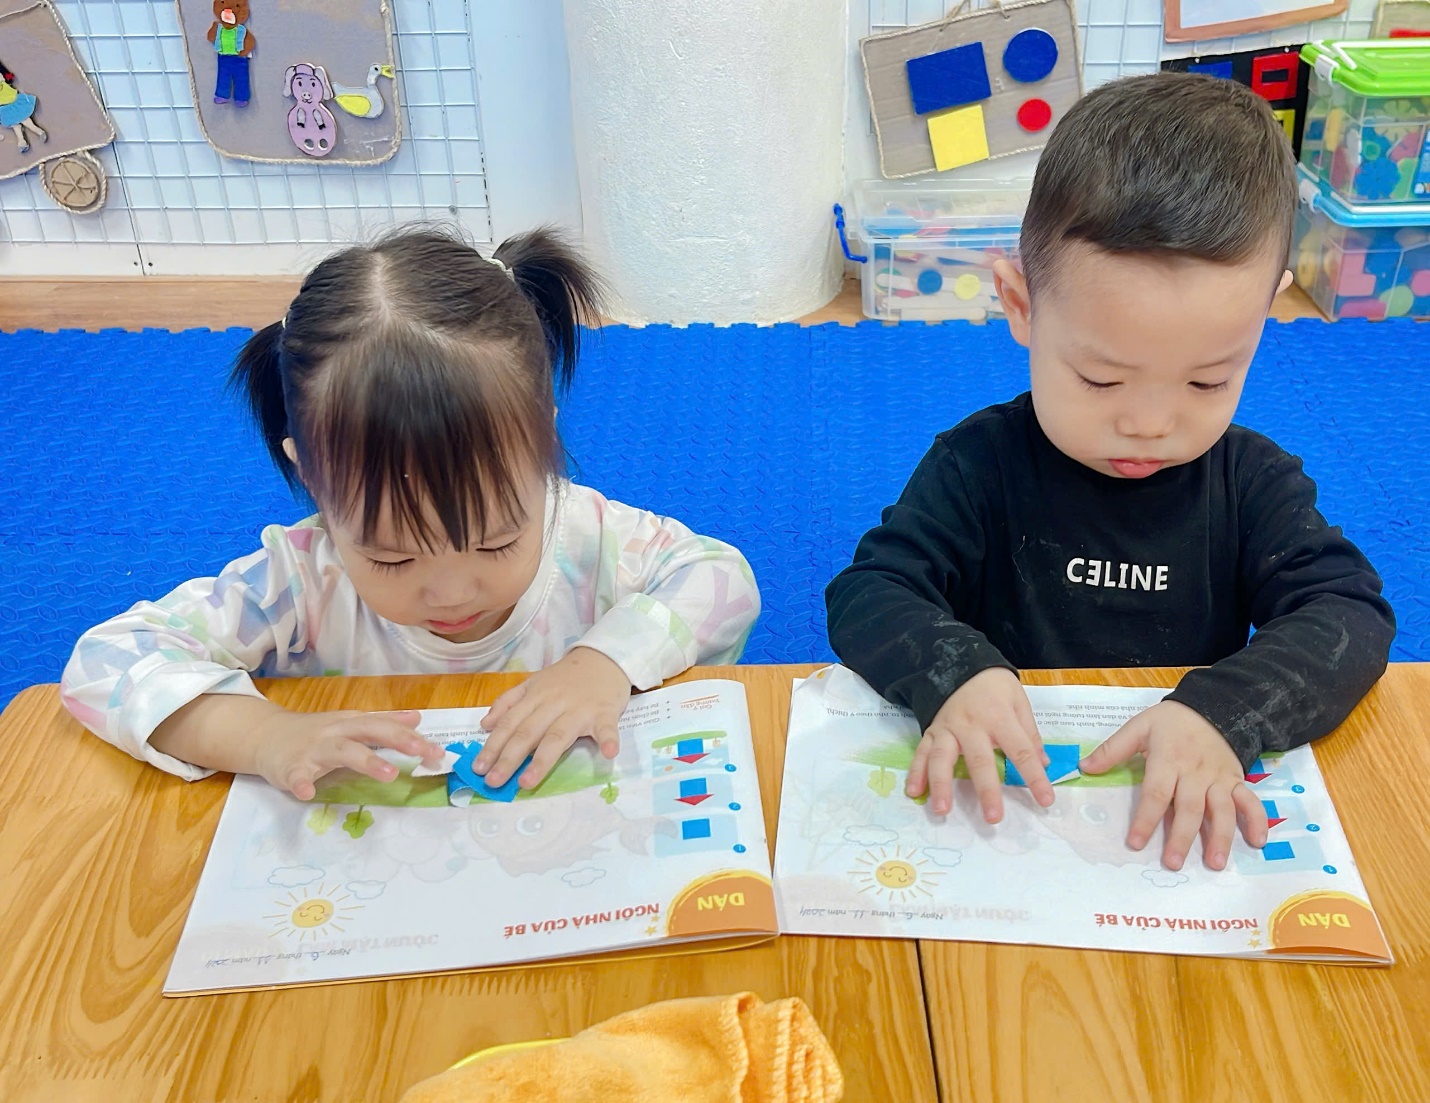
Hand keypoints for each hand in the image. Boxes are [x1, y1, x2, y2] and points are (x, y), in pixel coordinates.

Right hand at [250, 708, 440, 800]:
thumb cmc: (314, 733)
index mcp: (352, 723)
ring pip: (343, 752)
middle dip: (399, 740)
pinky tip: (308, 792)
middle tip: (423, 752)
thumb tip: (417, 717)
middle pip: (370, 732)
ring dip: (367, 761)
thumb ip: (383, 722)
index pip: (387, 726)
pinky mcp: (291, 767)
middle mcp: (337, 732)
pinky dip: (302, 783)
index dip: (413, 737)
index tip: (438, 751)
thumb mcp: (350, 723)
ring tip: (389, 774)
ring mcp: (313, 749)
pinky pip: (297, 775)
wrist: (265, 735)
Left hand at [475, 647, 630, 789]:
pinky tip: (609, 754)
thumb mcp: (534, 682)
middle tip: (493, 781)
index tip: (478, 768)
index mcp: (534, 697)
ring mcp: (579, 709)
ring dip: (542, 760)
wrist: (604, 658)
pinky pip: (606, 728)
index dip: (493, 746)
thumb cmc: (567, 677)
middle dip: (508, 758)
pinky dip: (608, 740)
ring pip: (557, 736)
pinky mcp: (605, 712)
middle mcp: (553, 704)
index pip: (509, 724)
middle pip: (528, 733)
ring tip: (527, 782)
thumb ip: (509, 702)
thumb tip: (485, 724)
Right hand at [907, 667, 1052, 820]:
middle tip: (993, 818)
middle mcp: (971, 725)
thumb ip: (1029, 732)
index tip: (1046, 800)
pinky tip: (914, 792)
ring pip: (942, 759)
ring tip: (942, 809)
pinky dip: (915, 772)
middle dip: (986, 790)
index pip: (1021, 751)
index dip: (1035, 776)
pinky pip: (921, 753)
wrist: (957, 662)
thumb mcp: (1018, 700)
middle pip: (979, 761)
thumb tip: (1043, 763)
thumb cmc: (993, 686)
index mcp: (999, 717)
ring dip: (941, 785)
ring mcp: (948, 729)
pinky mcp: (931, 731)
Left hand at [1079, 700, 1268, 870]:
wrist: (1212, 706)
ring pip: (1222, 810)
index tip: (1136, 843)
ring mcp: (1219, 778)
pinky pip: (1250, 801)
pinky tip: (1258, 842)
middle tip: (1173, 863)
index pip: (1156, 793)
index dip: (1146, 819)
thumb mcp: (1139, 727)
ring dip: (1220, 837)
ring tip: (1214, 863)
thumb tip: (1085, 768)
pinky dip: (1257, 820)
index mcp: (1168, 759)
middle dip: (1181, 837)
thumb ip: (1113, 749)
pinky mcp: (1237, 780)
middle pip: (1189, 808)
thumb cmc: (1171, 722)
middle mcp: (1196, 772)